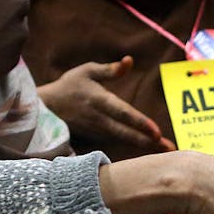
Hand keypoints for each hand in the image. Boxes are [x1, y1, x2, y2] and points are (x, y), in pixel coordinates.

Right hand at [38, 58, 172, 151]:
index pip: (123, 113)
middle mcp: (99, 120)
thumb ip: (110, 70)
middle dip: (148, 141)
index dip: (140, 123)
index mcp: (99, 100)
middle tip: (169, 148)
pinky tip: (150, 150)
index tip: (156, 131)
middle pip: (126, 133)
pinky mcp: (94, 139)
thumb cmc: (69, 86)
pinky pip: (117, 144)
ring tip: (166, 152)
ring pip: (123, 141)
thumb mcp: (87, 72)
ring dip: (144, 146)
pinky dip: (133, 147)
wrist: (45, 108)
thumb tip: (129, 61)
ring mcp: (96, 132)